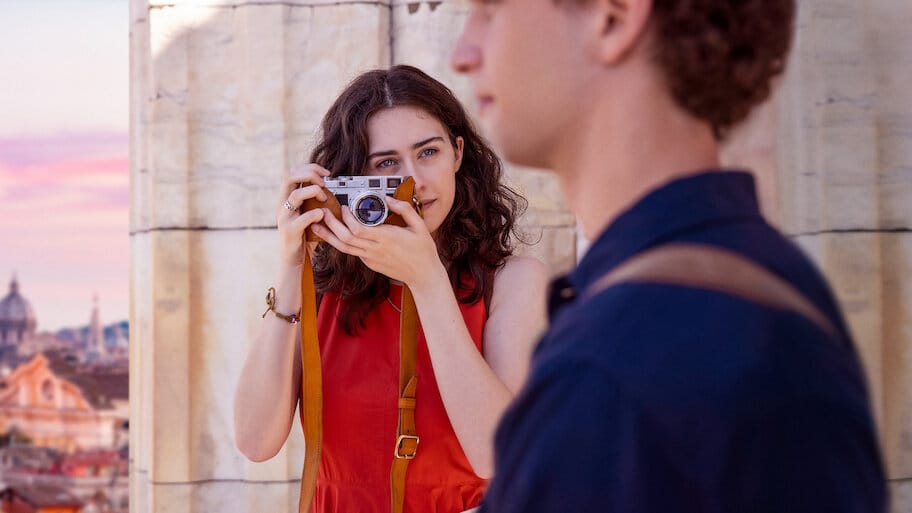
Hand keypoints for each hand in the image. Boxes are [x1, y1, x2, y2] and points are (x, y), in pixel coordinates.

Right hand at [276, 164, 330, 268]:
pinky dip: (315, 214)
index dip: (310, 168)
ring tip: (324, 198)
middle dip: (310, 174)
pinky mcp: (290, 230)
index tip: (326, 173)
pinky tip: (323, 215)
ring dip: (313, 191)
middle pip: (289, 177)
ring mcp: (284, 217)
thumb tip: (331, 187)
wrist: (293, 258)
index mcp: (286, 198)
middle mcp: (282, 204)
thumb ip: (313, 200)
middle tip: (325, 182)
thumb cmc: (304, 234)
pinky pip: (302, 218)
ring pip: (295, 194)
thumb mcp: (307, 212)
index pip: (292, 172)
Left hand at [311, 197, 446, 289]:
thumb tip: (389, 198)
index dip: (347, 218)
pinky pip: (352, 252)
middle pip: (345, 238)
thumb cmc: (423, 250)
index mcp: (386, 238)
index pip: (357, 229)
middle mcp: (375, 249)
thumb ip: (404, 209)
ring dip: (328, 236)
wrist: (423, 275)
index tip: (344, 206)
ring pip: (344, 248)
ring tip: (316, 225)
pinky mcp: (370, 263)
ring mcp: (371, 258)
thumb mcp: (420, 226)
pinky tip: (334, 234)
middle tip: (323, 212)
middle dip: (331, 224)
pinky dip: (340, 243)